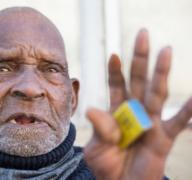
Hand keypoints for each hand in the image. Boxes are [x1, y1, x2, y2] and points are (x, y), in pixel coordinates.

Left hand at [83, 28, 191, 179]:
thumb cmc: (106, 165)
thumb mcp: (97, 147)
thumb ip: (99, 128)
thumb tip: (93, 109)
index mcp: (116, 112)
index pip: (116, 85)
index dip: (115, 70)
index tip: (115, 54)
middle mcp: (134, 111)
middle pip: (138, 80)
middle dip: (140, 58)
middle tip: (142, 34)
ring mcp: (151, 121)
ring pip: (157, 92)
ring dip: (161, 72)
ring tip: (166, 50)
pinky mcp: (164, 137)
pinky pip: (179, 122)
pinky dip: (189, 110)